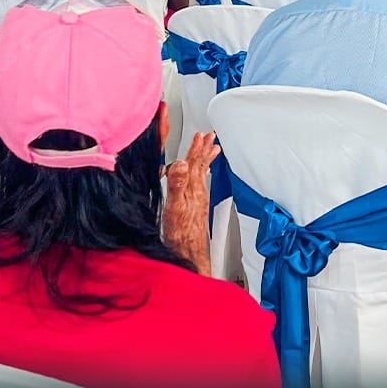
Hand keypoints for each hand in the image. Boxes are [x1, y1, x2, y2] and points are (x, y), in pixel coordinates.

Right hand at [162, 131, 219, 276]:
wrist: (188, 253)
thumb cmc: (181, 232)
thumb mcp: (174, 206)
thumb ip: (177, 184)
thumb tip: (180, 163)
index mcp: (192, 188)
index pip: (194, 163)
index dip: (196, 148)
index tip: (200, 134)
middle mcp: (198, 191)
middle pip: (201, 166)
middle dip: (204, 150)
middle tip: (210, 137)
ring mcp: (198, 199)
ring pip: (202, 174)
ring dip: (205, 160)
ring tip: (212, 149)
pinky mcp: (196, 207)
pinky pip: (200, 183)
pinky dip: (202, 174)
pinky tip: (201, 176)